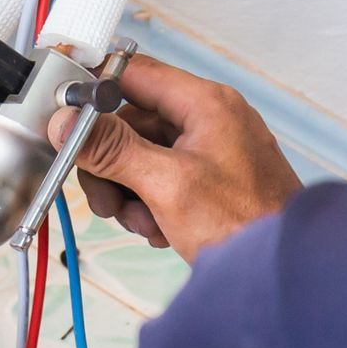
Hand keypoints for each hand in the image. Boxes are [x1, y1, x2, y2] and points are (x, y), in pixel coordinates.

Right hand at [47, 55, 299, 262]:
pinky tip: (157, 227)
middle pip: (129, 122)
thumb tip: (66, 122)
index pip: (132, 73)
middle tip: (105, 195)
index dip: (93, 93)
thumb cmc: (246, 226)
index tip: (66, 117)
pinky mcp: (206, 177)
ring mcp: (208, 149)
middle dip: (109, 163)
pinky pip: (156, 176)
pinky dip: (147, 201)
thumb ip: (110, 148)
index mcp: (206, 104)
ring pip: (138, 153)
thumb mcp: (165, 184)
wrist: (280, 273)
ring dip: (126, 189)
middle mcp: (208, 119)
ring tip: (139, 220)